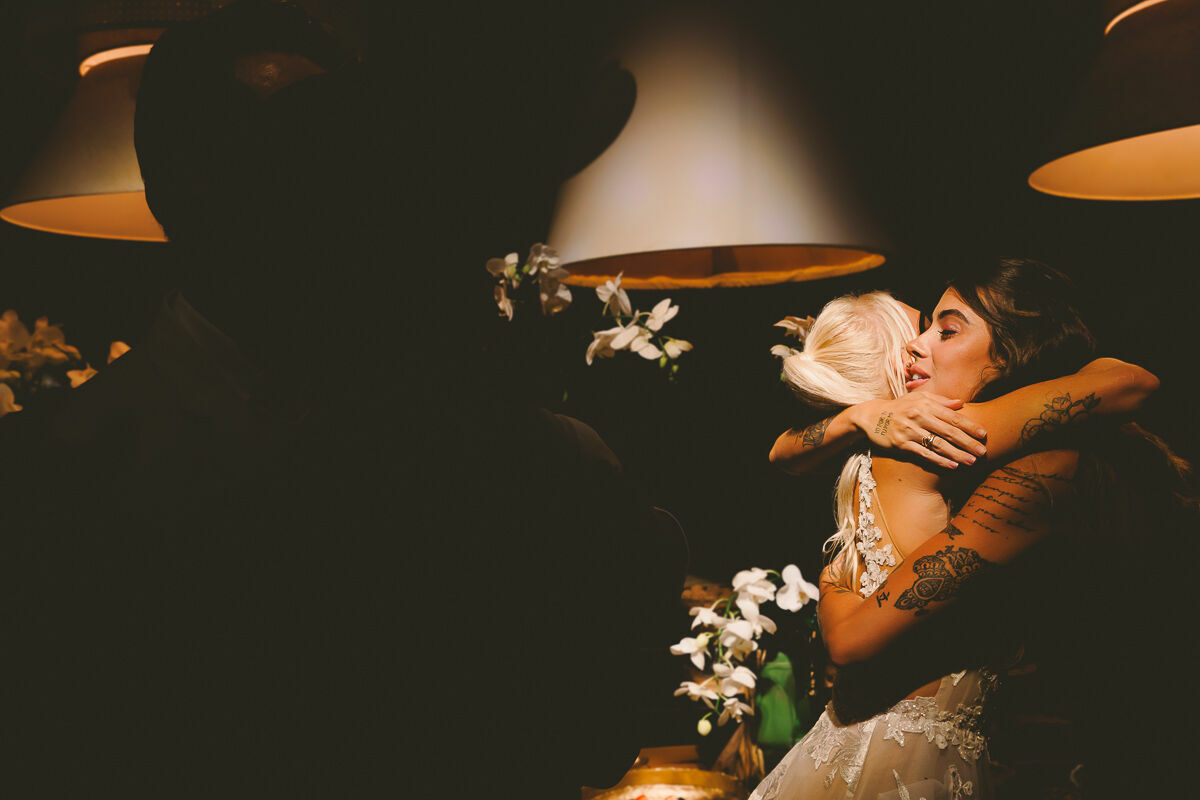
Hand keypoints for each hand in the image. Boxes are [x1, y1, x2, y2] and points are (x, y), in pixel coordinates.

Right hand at [851, 394, 987, 468]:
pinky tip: (952, 465)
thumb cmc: (899, 407)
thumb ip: (940, 401)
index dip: (969, 425)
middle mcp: (918, 417)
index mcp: (925, 405)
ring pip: (938, 444)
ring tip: (972, 461)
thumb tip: (960, 404)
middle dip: (967, 442)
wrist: (871, 416)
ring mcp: (909, 431)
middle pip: (948, 431)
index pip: (951, 416)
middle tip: (983, 451)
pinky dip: (939, 460)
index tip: (983, 434)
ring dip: (956, 454)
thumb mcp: (917, 399)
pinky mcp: (901, 444)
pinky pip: (924, 454)